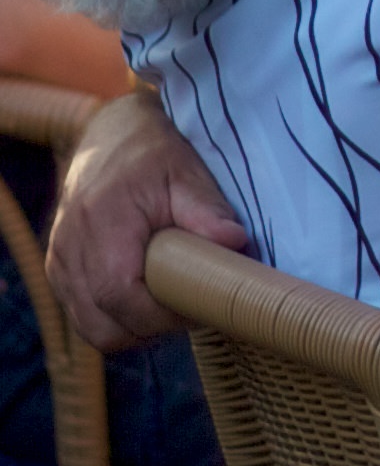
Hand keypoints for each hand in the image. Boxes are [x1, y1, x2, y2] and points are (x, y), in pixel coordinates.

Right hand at [47, 90, 249, 350]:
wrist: (111, 136)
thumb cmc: (154, 155)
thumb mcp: (187, 174)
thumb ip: (208, 212)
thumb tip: (236, 244)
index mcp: (101, 221)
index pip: (119, 294)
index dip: (160, 316)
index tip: (199, 309)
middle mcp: (70, 246)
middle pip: (103, 325)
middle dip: (149, 330)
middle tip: (188, 310)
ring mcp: (58, 261)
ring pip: (91, 328)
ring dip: (131, 329)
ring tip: (169, 304)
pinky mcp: (57, 269)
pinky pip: (82, 316)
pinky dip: (113, 320)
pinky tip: (144, 299)